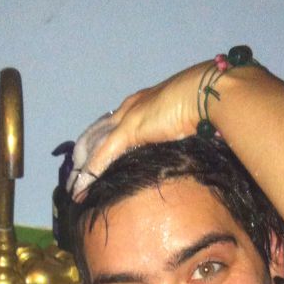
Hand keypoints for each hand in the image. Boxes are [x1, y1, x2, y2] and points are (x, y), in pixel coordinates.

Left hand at [73, 62, 209, 197]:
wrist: (208, 94)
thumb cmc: (205, 108)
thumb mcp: (184, 124)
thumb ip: (174, 135)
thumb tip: (178, 150)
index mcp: (142, 104)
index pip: (111, 125)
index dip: (98, 143)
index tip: (91, 161)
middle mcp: (129, 107)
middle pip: (95, 133)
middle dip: (83, 157)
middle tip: (74, 178)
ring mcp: (127, 116)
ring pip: (93, 145)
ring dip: (82, 170)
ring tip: (74, 190)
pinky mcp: (129, 129)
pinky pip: (103, 155)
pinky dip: (90, 174)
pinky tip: (82, 189)